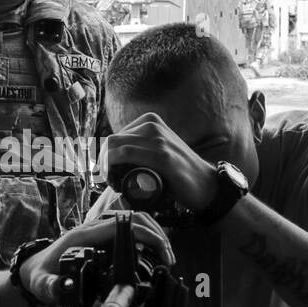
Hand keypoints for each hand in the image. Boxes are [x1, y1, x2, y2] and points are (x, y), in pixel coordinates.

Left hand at [18, 210, 175, 304]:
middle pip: (134, 217)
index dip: (146, 235)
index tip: (161, 254)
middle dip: (157, 234)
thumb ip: (50, 287)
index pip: (123, 225)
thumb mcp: (42, 284)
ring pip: (134, 219)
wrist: (34, 269)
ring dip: (154, 233)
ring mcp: (99, 229)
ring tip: (165, 257)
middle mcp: (94, 228)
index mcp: (84, 236)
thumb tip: (62, 288)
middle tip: (168, 259)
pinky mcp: (103, 236)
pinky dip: (146, 236)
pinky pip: (129, 228)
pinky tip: (153, 253)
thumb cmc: (40, 275)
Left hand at [99, 113, 217, 210]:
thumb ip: (142, 148)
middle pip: (112, 141)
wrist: (206, 184)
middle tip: (103, 180)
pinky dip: (113, 165)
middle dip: (101, 161)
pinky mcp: (162, 155)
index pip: (114, 136)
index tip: (102, 173)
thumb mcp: (159, 150)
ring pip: (115, 146)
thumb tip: (115, 158)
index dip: (103, 156)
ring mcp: (158, 139)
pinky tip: (111, 179)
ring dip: (105, 166)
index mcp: (150, 121)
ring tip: (108, 182)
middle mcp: (152, 125)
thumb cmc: (179, 172)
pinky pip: (127, 154)